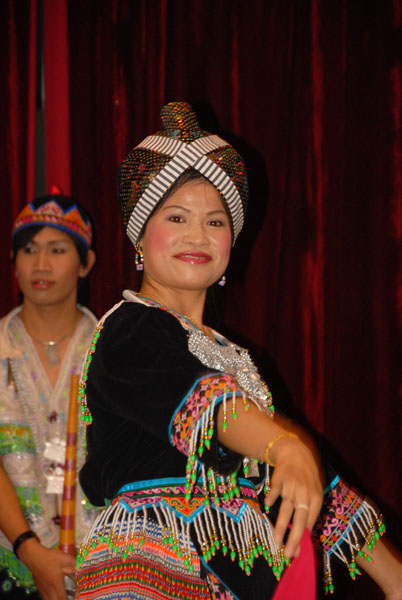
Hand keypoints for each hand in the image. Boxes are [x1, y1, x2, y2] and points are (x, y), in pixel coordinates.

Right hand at [17, 537, 74, 599]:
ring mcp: (43, 589)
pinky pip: (44, 597)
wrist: (34, 556)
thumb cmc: (50, 558)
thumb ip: (75, 565)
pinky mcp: (39, 586)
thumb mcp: (66, 559)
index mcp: (56, 584)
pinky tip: (52, 595)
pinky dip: (49, 598)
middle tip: (66, 598)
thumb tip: (81, 568)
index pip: (62, 598)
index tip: (74, 599)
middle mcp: (49, 589)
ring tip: (60, 597)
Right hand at [264, 434, 322, 558]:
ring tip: (277, 541)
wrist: (296, 452)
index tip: (297, 553)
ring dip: (281, 526)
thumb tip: (304, 534)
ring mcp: (292, 487)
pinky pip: (275, 492)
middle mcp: (305, 494)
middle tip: (289, 554)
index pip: (310, 523)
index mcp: (316, 499)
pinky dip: (271, 498)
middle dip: (294, 539)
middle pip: (300, 520)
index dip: (304, 538)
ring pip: (287, 509)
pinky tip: (268, 505)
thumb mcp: (314, 492)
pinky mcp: (280, 479)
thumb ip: (310, 511)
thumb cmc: (307, 476)